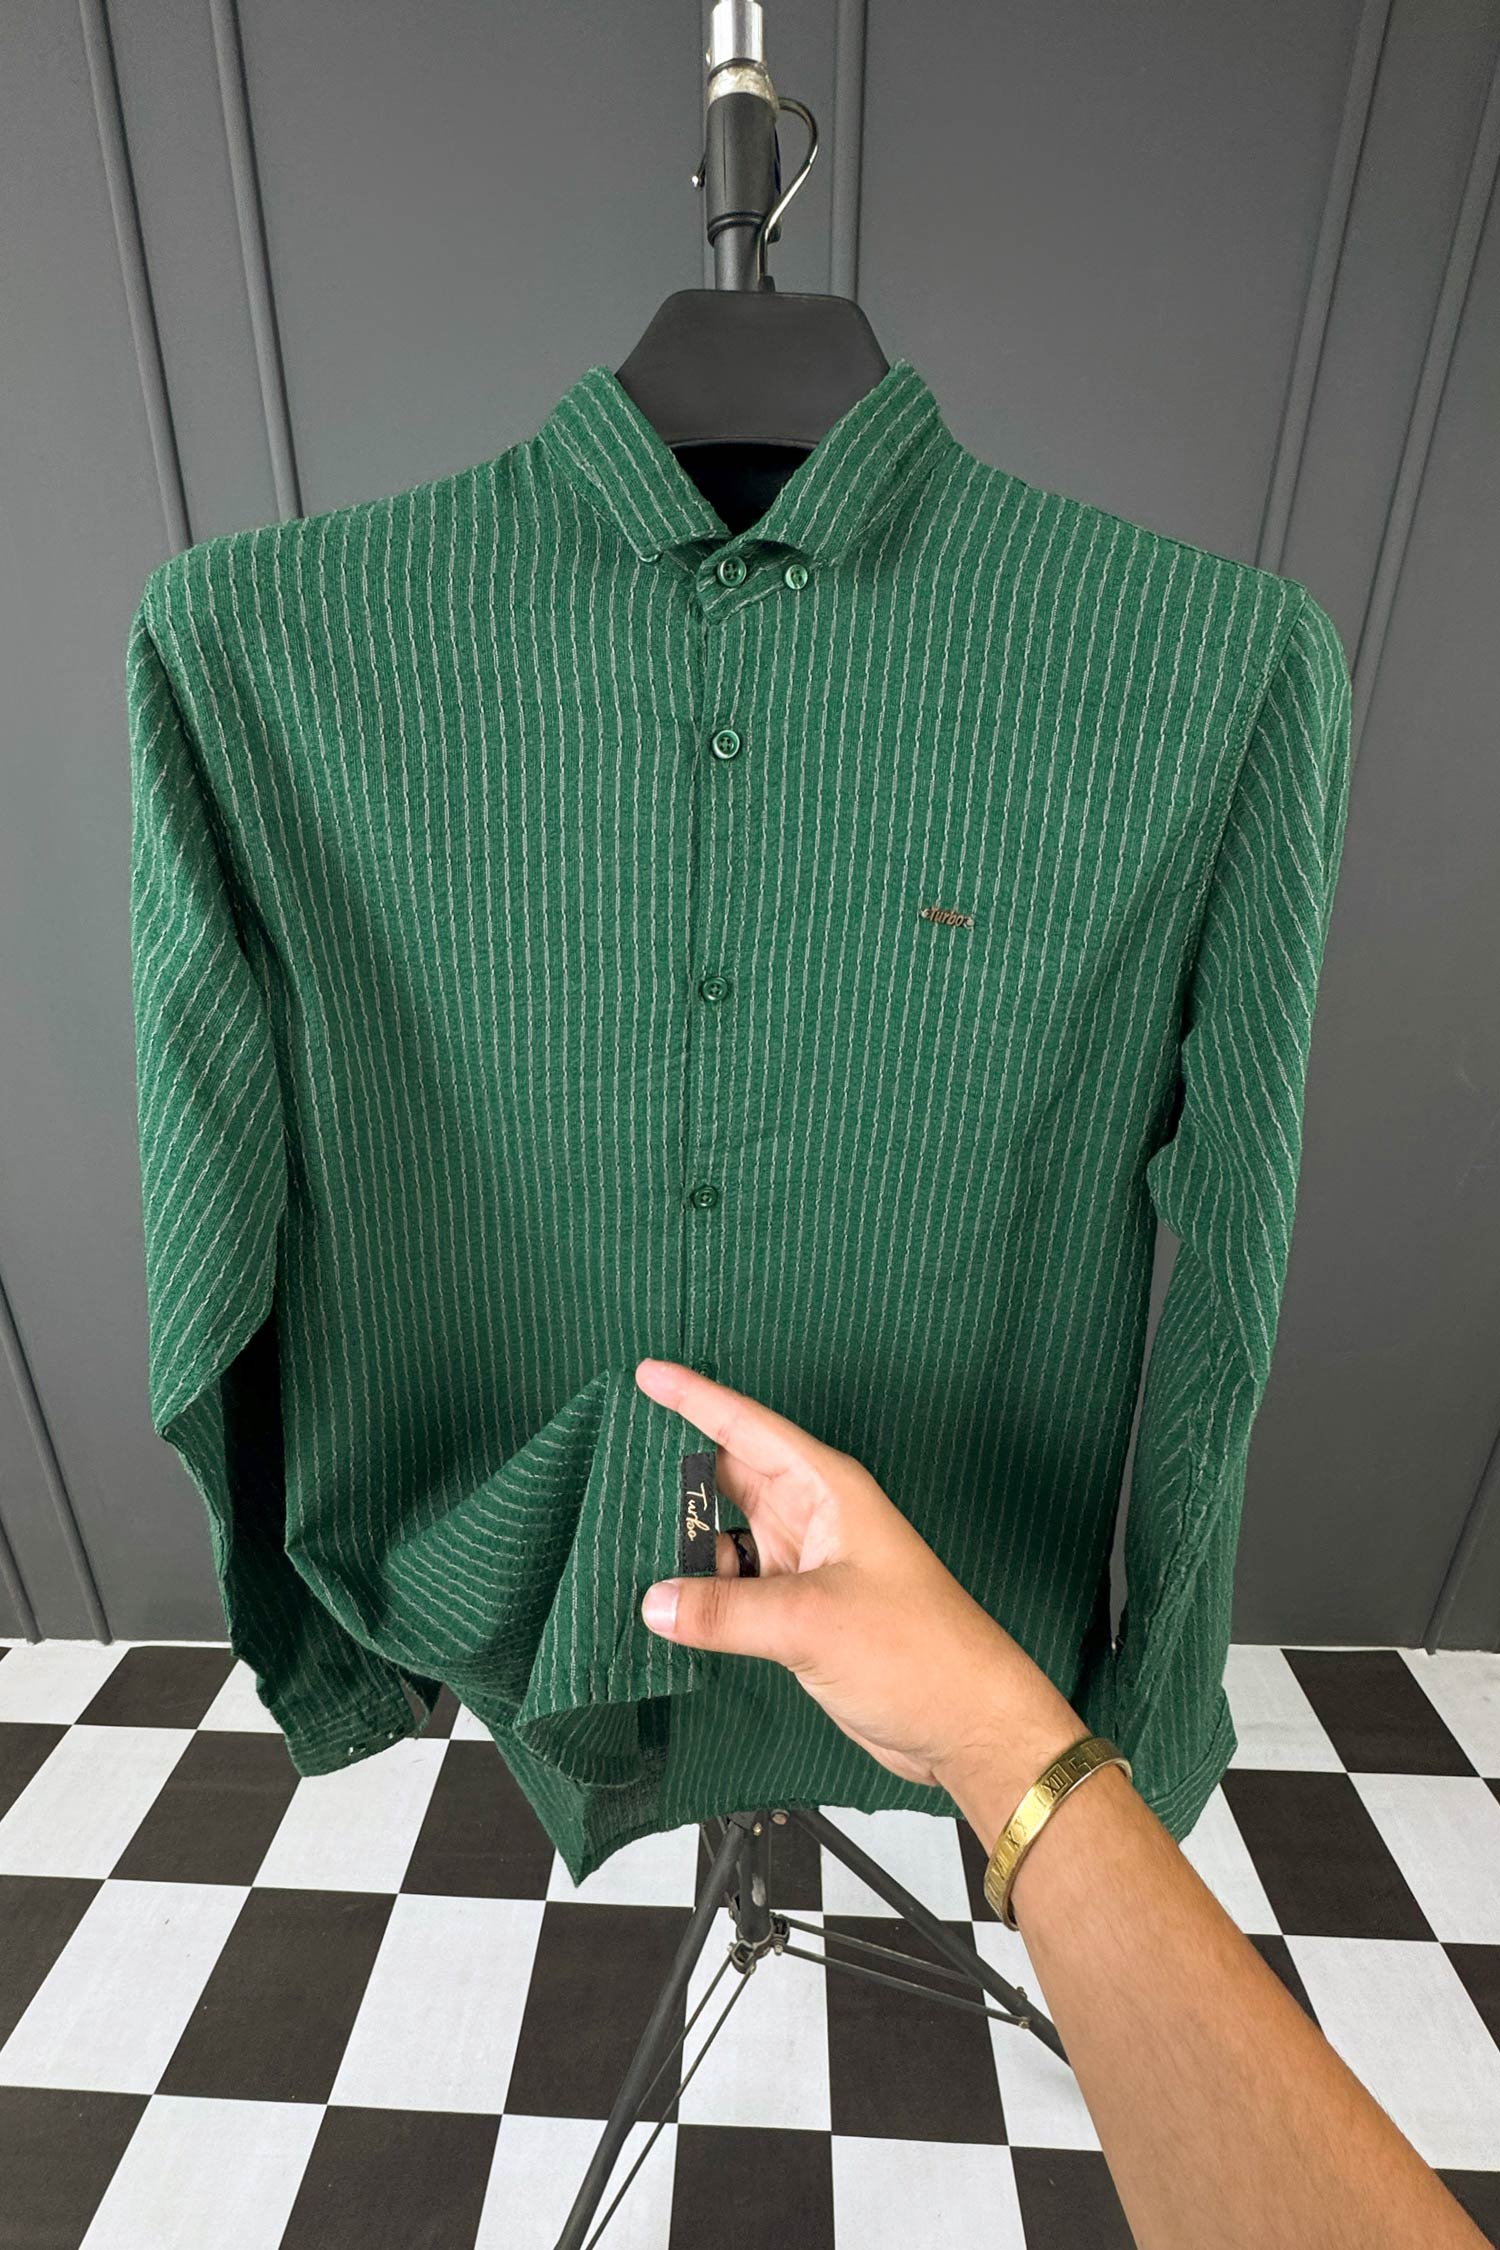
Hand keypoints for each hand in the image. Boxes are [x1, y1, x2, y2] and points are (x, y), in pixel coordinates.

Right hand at [634, 1357, 1085, 1807]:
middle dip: (673, 1479)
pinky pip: (734, 1585)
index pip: (747, 1426)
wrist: (965, 1723)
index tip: (645, 1372)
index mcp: (826, 1489)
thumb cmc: (917, 1652)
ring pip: (725, 1536)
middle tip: (608, 1478)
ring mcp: (804, 1564)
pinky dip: (701, 1592)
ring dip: (683, 1546)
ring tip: (622, 1552)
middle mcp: (812, 1517)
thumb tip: (653, 1602)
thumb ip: (725, 1610)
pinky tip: (665, 1606)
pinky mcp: (798, 1611)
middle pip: (728, 1479)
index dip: (694, 1397)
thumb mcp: (811, 1622)